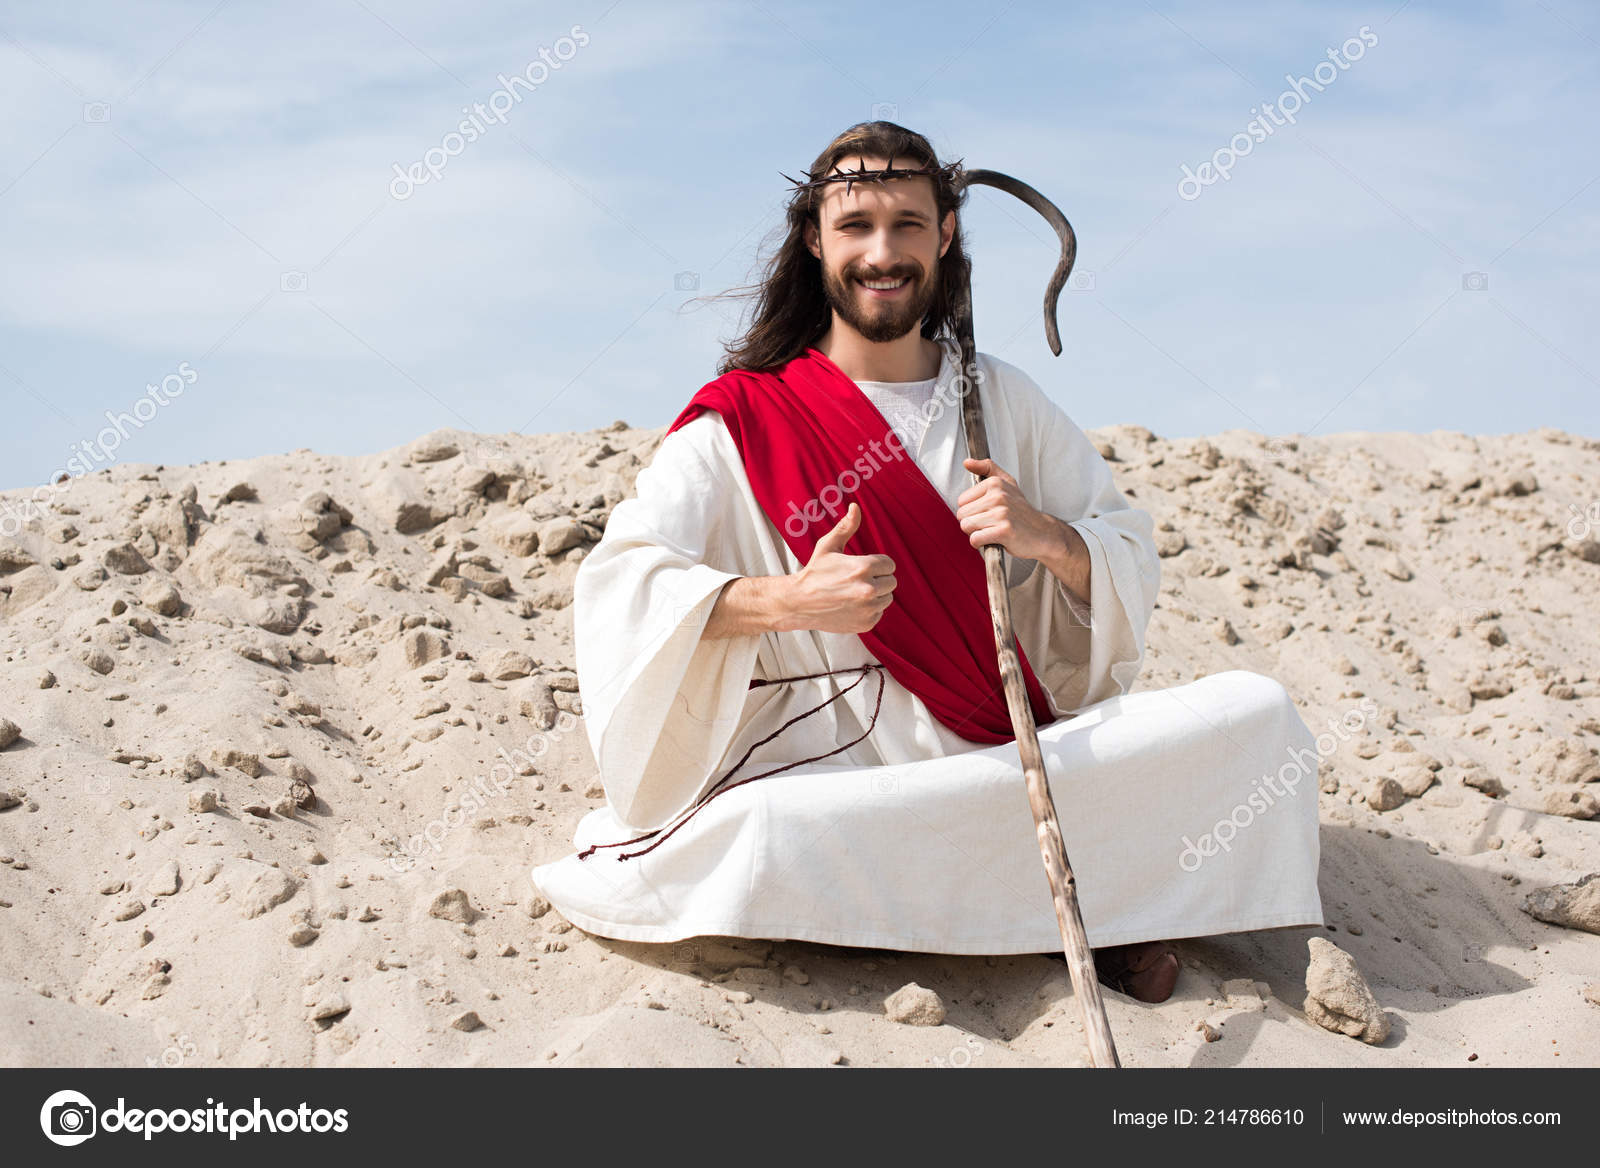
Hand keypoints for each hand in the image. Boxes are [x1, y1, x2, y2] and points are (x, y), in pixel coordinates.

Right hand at [782, 503, 896, 633]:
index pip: (889, 564)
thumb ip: (846, 527)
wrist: (799, 602)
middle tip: (857, 580)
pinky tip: (852, 605)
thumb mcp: (828, 546)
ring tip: (854, 592)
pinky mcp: (866, 623)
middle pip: (892, 582)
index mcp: (863, 568)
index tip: (863, 567)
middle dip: (878, 579)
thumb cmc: (814, 573)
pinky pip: (879, 613)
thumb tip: (855, 507)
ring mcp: (867, 608)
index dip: (877, 564)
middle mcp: (868, 589)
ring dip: (876, 595)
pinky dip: (869, 610)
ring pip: (887, 598)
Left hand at [957, 457, 1067, 561]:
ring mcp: (1002, 513)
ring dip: (976, 533)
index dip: (972, 510)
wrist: (1042, 533)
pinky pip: (975, 539)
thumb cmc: (1021, 511)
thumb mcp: (1007, 483)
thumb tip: (967, 462)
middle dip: (972, 523)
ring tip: (992, 530)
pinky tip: (993, 539)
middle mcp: (998, 496)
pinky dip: (980, 544)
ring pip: (967, 526)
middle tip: (990, 523)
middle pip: (962, 515)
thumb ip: (987, 469)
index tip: (988, 512)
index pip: (961, 501)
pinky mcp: (1004, 531)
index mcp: (995, 483)